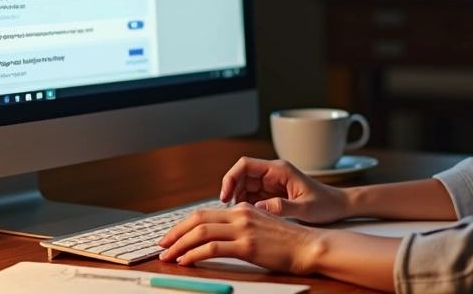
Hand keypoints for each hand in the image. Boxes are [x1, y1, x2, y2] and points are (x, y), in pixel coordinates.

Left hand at [157, 202, 323, 272]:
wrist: (309, 246)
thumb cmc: (288, 242)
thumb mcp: (261, 227)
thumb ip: (240, 228)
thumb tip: (218, 238)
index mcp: (242, 209)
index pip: (203, 214)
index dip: (183, 225)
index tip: (171, 237)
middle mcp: (240, 215)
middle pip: (197, 220)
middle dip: (175, 234)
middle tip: (162, 246)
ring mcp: (243, 229)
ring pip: (201, 232)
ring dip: (180, 245)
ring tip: (168, 257)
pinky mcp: (247, 245)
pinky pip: (212, 248)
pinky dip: (194, 254)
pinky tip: (185, 262)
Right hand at [221, 157, 348, 223]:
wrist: (338, 207)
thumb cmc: (325, 205)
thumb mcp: (305, 208)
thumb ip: (282, 207)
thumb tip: (259, 209)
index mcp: (279, 170)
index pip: (245, 165)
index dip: (231, 178)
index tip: (225, 196)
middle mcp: (273, 173)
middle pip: (241, 176)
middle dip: (231, 191)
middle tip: (229, 211)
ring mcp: (272, 183)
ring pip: (244, 187)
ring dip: (238, 200)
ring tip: (238, 217)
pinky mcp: (273, 194)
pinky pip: (253, 197)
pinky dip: (246, 206)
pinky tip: (247, 218)